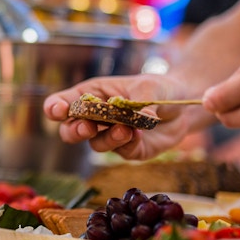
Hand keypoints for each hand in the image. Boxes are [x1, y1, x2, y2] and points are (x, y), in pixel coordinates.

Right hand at [43, 74, 196, 158]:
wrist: (184, 107)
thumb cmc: (160, 89)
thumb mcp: (150, 87)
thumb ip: (140, 102)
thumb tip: (140, 120)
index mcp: (92, 94)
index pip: (63, 102)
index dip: (55, 108)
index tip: (58, 112)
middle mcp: (96, 117)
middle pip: (70, 130)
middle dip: (75, 131)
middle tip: (88, 127)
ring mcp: (110, 135)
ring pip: (96, 144)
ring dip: (108, 138)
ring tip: (126, 129)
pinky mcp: (128, 149)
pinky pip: (121, 152)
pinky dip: (129, 145)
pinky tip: (139, 134)